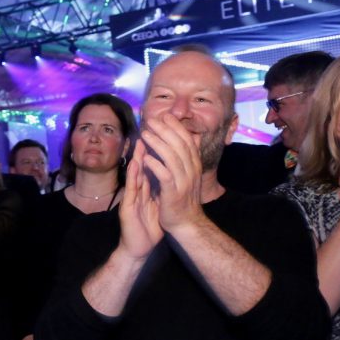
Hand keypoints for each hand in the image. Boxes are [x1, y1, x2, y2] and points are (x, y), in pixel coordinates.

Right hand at [117, 140, 162, 258]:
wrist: (139, 248)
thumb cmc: (149, 227)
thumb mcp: (160, 205)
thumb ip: (163, 189)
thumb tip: (172, 176)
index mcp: (146, 190)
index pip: (152, 167)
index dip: (157, 151)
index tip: (164, 135)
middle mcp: (138, 191)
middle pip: (142, 166)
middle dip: (147, 148)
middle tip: (152, 129)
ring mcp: (132, 198)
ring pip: (135, 173)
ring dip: (137, 156)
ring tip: (142, 139)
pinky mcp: (127, 207)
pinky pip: (132, 189)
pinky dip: (134, 175)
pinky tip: (136, 163)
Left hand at [140, 114, 203, 231]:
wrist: (187, 223)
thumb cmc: (183, 199)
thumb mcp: (189, 175)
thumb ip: (188, 157)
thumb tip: (194, 138)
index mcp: (194, 165)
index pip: (187, 140)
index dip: (176, 127)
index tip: (165, 116)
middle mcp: (191, 170)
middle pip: (179, 145)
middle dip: (165, 130)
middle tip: (151, 120)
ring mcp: (183, 182)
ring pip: (172, 157)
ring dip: (158, 144)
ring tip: (145, 133)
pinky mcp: (173, 193)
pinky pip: (165, 176)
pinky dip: (156, 166)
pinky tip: (146, 158)